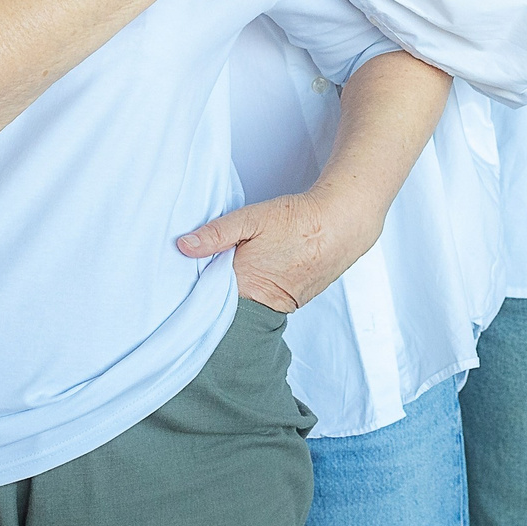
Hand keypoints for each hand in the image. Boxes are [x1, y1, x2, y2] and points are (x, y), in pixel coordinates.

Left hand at [175, 184, 382, 312]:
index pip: (210, 296)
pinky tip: (262, 271)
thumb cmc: (298, 220)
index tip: (191, 272)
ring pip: (250, 304)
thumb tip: (184, 246)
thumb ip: (216, 234)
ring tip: (244, 266)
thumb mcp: (251, 219)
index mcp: (246, 285)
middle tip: (218, 265)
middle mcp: (264, 303)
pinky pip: (268, 303)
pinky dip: (261, 291)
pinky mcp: (295, 303)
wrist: (342, 224)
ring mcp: (282, 307)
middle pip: (229, 304)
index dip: (200, 283)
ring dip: (242, 290)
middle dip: (220, 289)